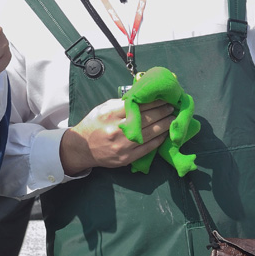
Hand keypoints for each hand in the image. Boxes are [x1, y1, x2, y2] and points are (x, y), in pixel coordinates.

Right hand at [60, 99, 174, 175]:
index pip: (138, 105)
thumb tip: (141, 97)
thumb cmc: (93, 125)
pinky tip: (165, 134)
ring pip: (150, 133)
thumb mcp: (102, 109)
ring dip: (164, 125)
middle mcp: (117, 129)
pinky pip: (147, 148)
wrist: (81, 149)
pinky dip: (158, 140)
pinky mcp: (126, 157)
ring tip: (173, 119)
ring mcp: (122, 145)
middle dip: (163, 112)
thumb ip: (120, 103)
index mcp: (111, 114)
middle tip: (172, 107)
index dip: (154, 101)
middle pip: (147, 118)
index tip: (164, 98)